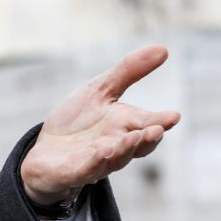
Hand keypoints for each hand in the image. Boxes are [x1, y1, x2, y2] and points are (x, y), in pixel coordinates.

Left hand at [20, 45, 180, 206]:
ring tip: (133, 138)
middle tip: (157, 130)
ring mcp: (95, 162)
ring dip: (124, 150)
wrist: (47, 152)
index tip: (174, 116)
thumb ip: (128, 72)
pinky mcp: (73, 172)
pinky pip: (86, 169)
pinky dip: (94, 162)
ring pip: (114, 159)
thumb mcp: (99, 91)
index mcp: (124, 126)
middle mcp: (115, 146)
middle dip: (147, 138)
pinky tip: (100, 151)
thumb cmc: (78, 122)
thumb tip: (163, 48)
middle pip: (136, 146)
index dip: (160, 121)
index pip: (147, 124)